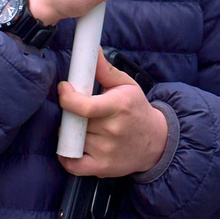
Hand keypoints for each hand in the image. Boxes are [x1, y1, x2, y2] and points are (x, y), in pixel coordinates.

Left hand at [58, 54, 169, 178]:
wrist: (155, 142)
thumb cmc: (136, 110)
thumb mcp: (126, 85)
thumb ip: (105, 70)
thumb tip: (93, 50)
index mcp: (118, 106)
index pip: (85, 107)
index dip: (68, 98)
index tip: (64, 89)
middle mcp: (112, 131)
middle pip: (75, 121)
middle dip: (71, 113)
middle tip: (78, 111)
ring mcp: (106, 151)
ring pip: (72, 139)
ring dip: (72, 132)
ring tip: (84, 127)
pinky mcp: (102, 168)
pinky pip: (72, 164)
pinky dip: (66, 156)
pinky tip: (72, 146)